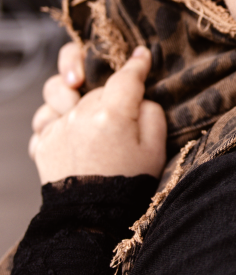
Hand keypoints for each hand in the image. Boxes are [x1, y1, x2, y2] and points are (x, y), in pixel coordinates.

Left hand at [29, 47, 166, 184]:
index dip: (136, 64)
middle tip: (120, 110)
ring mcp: (57, 128)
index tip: (141, 56)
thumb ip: (151, 113)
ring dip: (69, 93)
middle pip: (95, 86)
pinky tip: (66, 128)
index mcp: (112, 114)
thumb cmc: (129, 183)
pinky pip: (43, 119)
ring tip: (78, 101)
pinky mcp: (42, 143)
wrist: (93, 218)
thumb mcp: (155, 148)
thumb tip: (139, 97)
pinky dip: (53, 120)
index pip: (126, 77)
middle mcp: (80, 115)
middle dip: (108, 91)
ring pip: (56, 92)